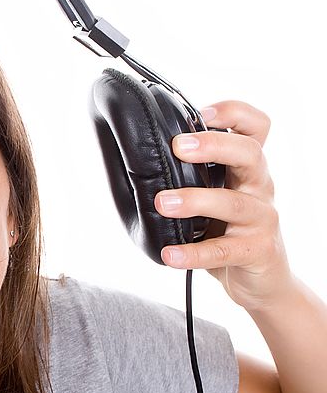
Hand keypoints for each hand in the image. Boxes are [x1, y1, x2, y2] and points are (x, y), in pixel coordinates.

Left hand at [154, 101, 294, 311]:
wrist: (261, 280)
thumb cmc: (226, 230)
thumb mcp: (212, 196)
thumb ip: (188, 177)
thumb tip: (131, 160)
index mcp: (246, 167)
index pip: (256, 127)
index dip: (234, 112)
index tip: (202, 111)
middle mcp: (259, 186)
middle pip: (250, 153)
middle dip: (213, 145)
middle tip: (177, 146)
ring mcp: (262, 218)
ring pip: (234, 202)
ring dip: (195, 200)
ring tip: (163, 203)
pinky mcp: (258, 250)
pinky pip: (224, 250)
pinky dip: (195, 253)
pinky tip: (170, 254)